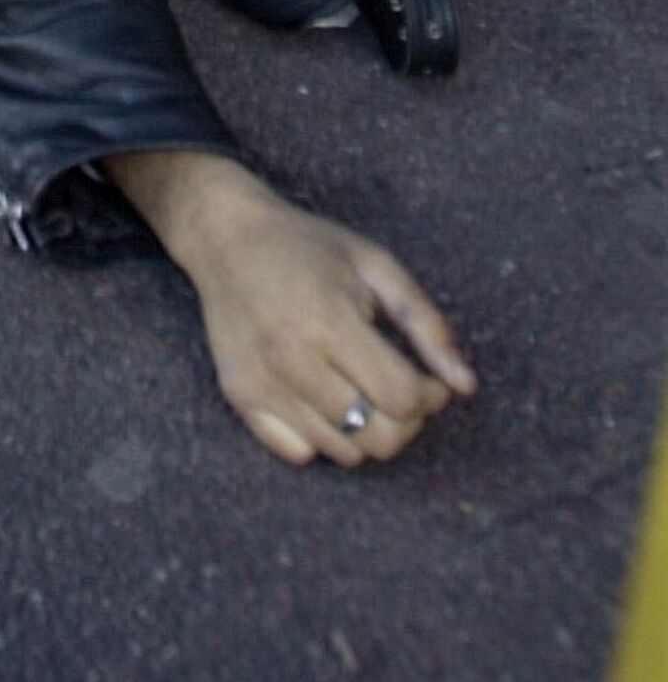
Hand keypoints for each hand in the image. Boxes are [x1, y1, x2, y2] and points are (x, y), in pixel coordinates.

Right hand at [108, 151, 476, 466]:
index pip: (402, 398)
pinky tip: (324, 398)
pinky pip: (299, 453)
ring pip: (344, 453)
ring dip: (367, 430)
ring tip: (362, 388)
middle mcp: (292, 358)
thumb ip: (427, 323)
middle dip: (407, 421)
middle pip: (378, 437)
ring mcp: (262, 382)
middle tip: (400, 388)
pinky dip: (323, 438)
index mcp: (330, 320)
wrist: (224, 236)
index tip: (429, 378)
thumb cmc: (308, 246)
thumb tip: (465, 386)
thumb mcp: (376, 265)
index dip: (431, 396)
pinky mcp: (240, 396)